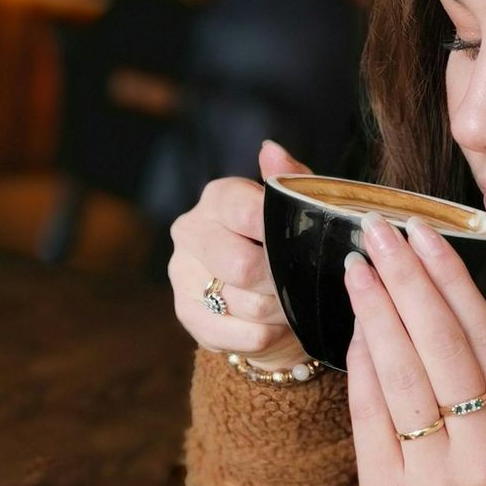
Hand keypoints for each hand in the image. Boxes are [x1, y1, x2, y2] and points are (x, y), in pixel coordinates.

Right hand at [167, 138, 310, 368]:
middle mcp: (190, 231)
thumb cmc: (286, 247)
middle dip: (281, 282)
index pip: (245, 211)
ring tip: (292, 304)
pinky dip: (269, 335)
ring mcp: (183, 274)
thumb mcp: (296, 210)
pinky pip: (242, 335)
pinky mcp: (188, 314)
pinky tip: (275, 325)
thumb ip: (290, 180)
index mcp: (218, 198)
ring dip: (281, 310)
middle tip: (300, 284)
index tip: (302, 245)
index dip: (278, 233)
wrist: (268, 302)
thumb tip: (271, 150)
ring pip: (247, 303)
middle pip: (242, 266)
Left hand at [344, 209, 485, 485]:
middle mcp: (484, 452)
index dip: (453, 280)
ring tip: (360, 265)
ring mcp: (435, 475)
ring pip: (402, 377)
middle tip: (382, 230)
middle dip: (409, 281)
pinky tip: (353, 326)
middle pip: (442, 349)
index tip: (425, 233)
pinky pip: (371, 415)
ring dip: (377, 313)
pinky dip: (361, 366)